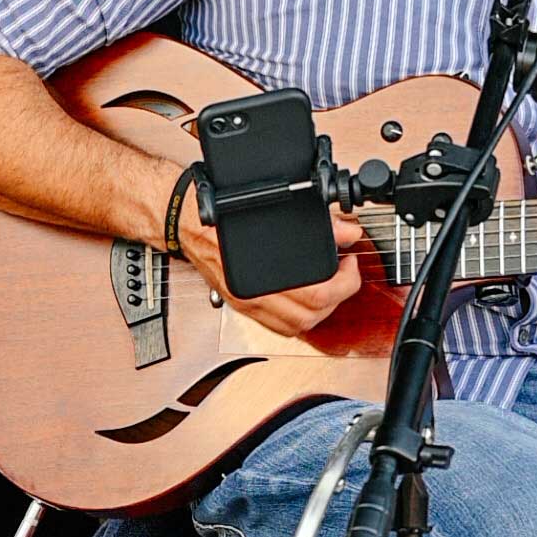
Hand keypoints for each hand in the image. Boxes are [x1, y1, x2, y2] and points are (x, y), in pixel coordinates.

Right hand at [178, 198, 365, 336]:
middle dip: (339, 295)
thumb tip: (349, 232)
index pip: (317, 296)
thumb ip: (318, 223)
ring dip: (322, 311)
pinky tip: (307, 298)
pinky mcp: (244, 305)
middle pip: (311, 316)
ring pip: (297, 327)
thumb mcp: (273, 210)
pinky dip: (300, 318)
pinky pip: (279, 327)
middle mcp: (253, 296)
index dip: (345, 281)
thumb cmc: (220, 214)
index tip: (350, 262)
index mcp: (259, 275)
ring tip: (330, 284)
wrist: (186, 222)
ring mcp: (247, 303)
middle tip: (345, 272)